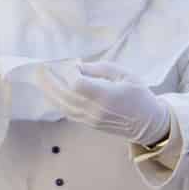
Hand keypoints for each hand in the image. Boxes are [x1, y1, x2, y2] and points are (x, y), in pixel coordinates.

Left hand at [36, 61, 170, 144]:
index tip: (72, 64)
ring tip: (40, 80)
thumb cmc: (139, 95)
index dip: (69, 73)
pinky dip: (57, 102)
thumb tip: (77, 66)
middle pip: (64, 95)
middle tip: (40, 69)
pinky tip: (50, 93)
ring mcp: (91, 119)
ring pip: (62, 106)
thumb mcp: (125, 74)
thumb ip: (100, 69)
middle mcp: (95, 109)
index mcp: (106, 95)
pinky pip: (67, 113)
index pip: (77, 84)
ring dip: (49, 92)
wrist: (149, 123)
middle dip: (49, 81)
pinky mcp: (89, 124)